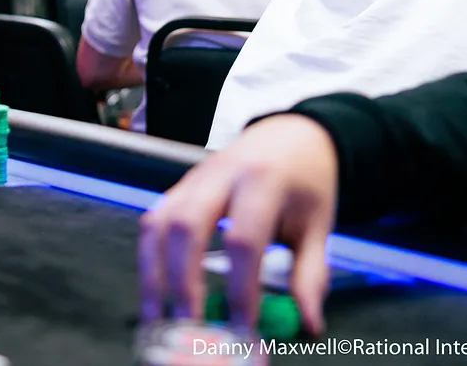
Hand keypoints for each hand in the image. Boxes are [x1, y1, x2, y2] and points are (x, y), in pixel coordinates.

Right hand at [138, 115, 337, 334]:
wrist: (288, 136)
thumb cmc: (304, 184)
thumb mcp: (318, 227)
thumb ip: (311, 276)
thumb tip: (307, 326)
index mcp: (263, 181)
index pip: (244, 238)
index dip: (240, 287)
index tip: (243, 330)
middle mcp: (220, 175)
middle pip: (188, 226)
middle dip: (183, 282)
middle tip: (190, 329)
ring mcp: (192, 179)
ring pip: (159, 223)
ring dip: (154, 275)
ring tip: (158, 320)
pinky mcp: (177, 188)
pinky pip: (152, 223)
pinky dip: (149, 261)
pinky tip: (154, 294)